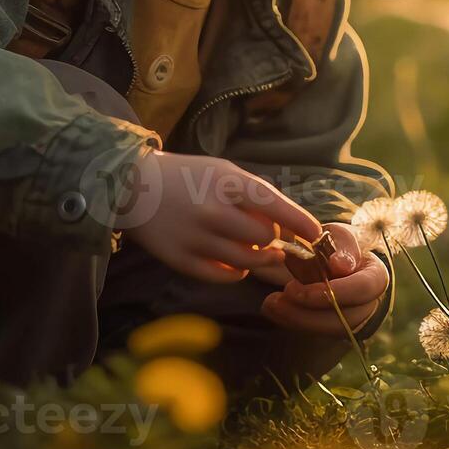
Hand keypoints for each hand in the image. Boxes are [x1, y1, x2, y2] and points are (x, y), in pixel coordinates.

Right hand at [123, 151, 322, 283]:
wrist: (132, 187)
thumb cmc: (188, 177)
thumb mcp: (223, 172)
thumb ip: (255, 196)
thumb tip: (290, 226)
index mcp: (225, 182)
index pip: (274, 205)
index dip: (300, 222)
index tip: (316, 233)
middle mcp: (211, 211)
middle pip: (264, 239)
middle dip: (273, 240)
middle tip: (270, 238)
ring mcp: (195, 238)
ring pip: (248, 261)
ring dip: (259, 258)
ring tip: (256, 250)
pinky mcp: (181, 260)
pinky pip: (225, 276)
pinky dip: (237, 272)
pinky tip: (234, 261)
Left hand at [253, 223, 389, 335]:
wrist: (333, 258)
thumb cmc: (338, 244)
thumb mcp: (340, 235)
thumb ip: (342, 246)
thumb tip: (341, 266)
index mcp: (375, 276)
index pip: (362, 289)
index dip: (334, 291)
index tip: (298, 287)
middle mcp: (370, 304)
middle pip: (345, 319)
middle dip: (308, 313)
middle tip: (277, 299)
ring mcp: (354, 320)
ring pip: (328, 330)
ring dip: (296, 320)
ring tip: (270, 304)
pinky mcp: (335, 328)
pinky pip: (316, 332)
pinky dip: (292, 322)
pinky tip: (272, 308)